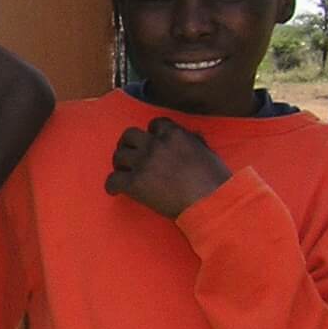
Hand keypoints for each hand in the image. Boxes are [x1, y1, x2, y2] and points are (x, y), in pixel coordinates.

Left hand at [105, 117, 229, 218]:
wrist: (211, 204)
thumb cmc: (215, 181)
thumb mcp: (208, 152)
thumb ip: (194, 141)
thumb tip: (191, 134)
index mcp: (174, 134)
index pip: (154, 124)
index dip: (151, 134)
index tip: (150, 143)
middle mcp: (156, 144)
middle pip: (129, 135)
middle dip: (128, 144)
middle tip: (130, 155)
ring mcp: (143, 163)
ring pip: (118, 156)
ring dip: (120, 164)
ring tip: (124, 173)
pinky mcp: (135, 183)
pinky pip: (112, 180)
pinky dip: (112, 186)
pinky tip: (115, 191)